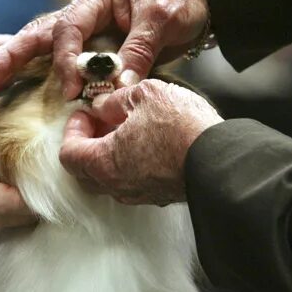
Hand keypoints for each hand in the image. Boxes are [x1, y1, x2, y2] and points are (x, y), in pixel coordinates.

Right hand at [0, 0, 208, 99]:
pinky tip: (14, 94)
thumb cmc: (178, 2)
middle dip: (9, 56)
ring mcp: (82, 30)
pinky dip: (39, 79)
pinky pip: (59, 65)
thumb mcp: (161, 22)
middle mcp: (82, 9)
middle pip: (39, 34)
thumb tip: (116, 88)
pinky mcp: (88, 50)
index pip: (70, 28)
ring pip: (41, 48)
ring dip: (13, 67)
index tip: (73, 91)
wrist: (194, 3)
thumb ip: (138, 54)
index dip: (67, 61)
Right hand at [0, 127, 35, 232]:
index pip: (33, 204)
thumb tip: (18, 147)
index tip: (48, 165)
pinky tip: (1, 174)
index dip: (44, 185)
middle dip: (35, 191)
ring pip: (13, 214)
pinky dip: (4, 197)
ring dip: (19, 194)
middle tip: (38, 164)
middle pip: (27, 213)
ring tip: (21, 167)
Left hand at [60, 80, 221, 204]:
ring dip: (108, 155)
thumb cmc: (181, 127)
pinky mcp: (159, 196)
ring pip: (108, 179)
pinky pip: (131, 182)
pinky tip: (145, 143)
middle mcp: (116, 186)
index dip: (72, 130)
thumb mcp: (143, 95)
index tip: (85, 113)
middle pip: (84, 171)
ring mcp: (139, 195)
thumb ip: (114, 100)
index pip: (68, 154)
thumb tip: (102, 106)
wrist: (222, 158)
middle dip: (87, 144)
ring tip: (124, 129)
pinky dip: (128, 164)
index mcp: (103, 164)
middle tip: (100, 121)